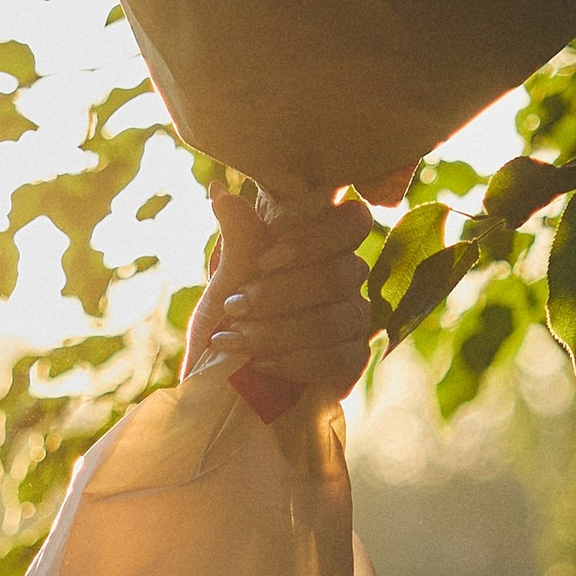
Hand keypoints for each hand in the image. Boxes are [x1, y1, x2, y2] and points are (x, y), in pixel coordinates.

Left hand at [183, 187, 378, 405]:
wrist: (227, 381)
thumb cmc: (232, 320)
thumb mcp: (226, 281)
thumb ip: (238, 241)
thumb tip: (220, 194)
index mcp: (323, 243)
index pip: (353, 221)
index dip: (315, 240)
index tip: (265, 260)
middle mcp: (348, 275)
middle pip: (340, 274)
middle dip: (280, 294)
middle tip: (234, 307)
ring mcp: (355, 318)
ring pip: (335, 319)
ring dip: (278, 332)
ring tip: (236, 341)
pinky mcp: (353, 359)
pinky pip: (338, 358)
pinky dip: (294, 363)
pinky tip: (260, 365)